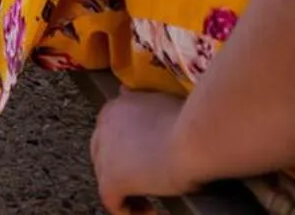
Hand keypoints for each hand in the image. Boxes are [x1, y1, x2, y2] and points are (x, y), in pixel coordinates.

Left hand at [92, 90, 198, 213]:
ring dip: (124, 190)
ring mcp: (105, 154)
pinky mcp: (111, 179)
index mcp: (114, 108)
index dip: (124, 150)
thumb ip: (139, 102)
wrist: (193, 138)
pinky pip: (111, 201)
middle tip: (144, 180)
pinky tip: (149, 210)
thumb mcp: (159, 100)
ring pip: (105, 177)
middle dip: (120, 169)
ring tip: (147, 199)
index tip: (142, 159)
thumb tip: (123, 91)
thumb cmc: (187, 120)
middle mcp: (103, 127)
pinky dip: (127, 209)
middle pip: (102, 154)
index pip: (109, 133)